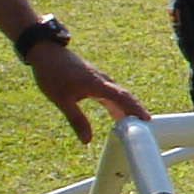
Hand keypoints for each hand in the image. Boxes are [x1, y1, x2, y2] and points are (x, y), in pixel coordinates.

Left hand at [28, 46, 150, 144]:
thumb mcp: (62, 100)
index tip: (147, 120)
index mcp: (97, 84)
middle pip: (125, 96)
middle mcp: (102, 81)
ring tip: (134, 126)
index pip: (122, 97)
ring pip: (118, 95)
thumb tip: (87, 141)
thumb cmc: (52, 74)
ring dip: (127, 109)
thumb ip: (76, 120)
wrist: (46, 52)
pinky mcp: (94, 80)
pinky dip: (117, 104)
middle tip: (145, 128)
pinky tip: (117, 114)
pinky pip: (111, 93)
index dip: (135, 109)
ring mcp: (99, 79)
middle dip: (135, 111)